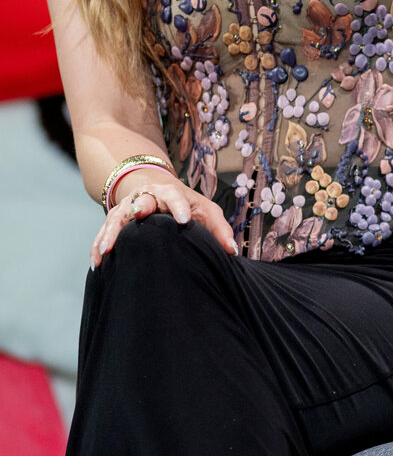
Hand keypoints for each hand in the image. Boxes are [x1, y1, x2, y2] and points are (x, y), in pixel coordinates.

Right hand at [90, 169, 237, 268]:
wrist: (158, 192)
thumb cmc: (186, 206)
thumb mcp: (205, 211)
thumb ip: (219, 229)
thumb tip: (232, 250)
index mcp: (170, 192)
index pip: (175, 195)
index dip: (179, 206)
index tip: (184, 220)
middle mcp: (145, 196)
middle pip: (141, 200)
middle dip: (139, 207)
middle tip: (138, 215)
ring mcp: (127, 208)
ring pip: (116, 217)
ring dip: (111, 232)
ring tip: (106, 251)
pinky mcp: (114, 221)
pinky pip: (103, 233)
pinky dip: (98, 246)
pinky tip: (96, 263)